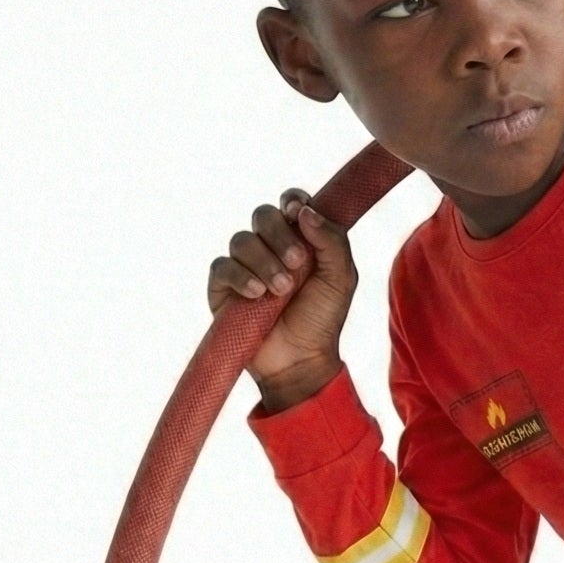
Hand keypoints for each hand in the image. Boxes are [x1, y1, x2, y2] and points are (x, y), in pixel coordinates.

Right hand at [207, 189, 357, 408]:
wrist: (301, 360)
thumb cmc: (322, 319)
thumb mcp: (340, 279)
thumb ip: (332, 241)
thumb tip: (304, 212)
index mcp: (300, 239)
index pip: (290, 204)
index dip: (292, 202)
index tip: (298, 214)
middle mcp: (270, 247)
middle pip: (263, 215)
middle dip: (279, 234)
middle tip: (297, 263)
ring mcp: (245, 265)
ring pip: (242, 240)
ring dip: (264, 262)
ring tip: (281, 291)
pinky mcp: (223, 286)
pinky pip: (223, 266)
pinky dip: (241, 276)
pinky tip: (257, 295)